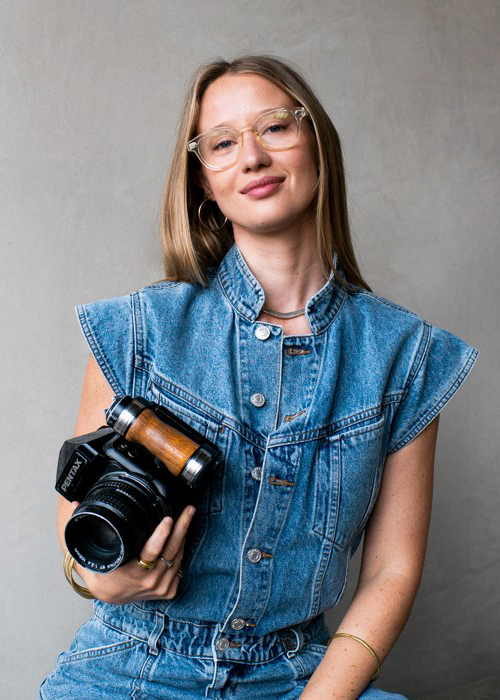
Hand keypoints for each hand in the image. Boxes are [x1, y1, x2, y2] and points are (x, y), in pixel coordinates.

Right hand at [71, 503, 195, 603]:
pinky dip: (181, 549)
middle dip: (182, 526)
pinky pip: (179, 566)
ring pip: (177, 556)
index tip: (167, 518)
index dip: (161, 535)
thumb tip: (75, 503)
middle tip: (188, 508)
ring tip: (187, 514)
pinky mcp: (169, 591)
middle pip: (171, 551)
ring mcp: (160, 588)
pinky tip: (183, 534)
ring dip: (184, 534)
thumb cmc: (102, 572)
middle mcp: (149, 582)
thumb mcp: (89, 555)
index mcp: (132, 573)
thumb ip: (82, 529)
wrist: (110, 596)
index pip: (151, 552)